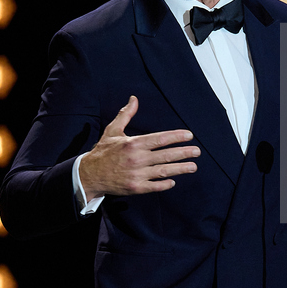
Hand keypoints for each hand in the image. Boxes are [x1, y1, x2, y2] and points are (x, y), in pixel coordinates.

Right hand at [79, 96, 198, 200]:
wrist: (89, 174)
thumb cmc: (103, 151)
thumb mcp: (113, 130)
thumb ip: (126, 114)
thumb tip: (134, 99)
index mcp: (133, 144)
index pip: (160, 139)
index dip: (177, 137)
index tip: (189, 136)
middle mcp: (137, 159)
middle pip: (166, 155)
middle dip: (184, 153)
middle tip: (197, 151)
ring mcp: (137, 174)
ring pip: (163, 171)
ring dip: (180, 169)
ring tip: (193, 166)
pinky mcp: (135, 188)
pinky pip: (154, 186)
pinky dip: (165, 184)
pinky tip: (173, 181)